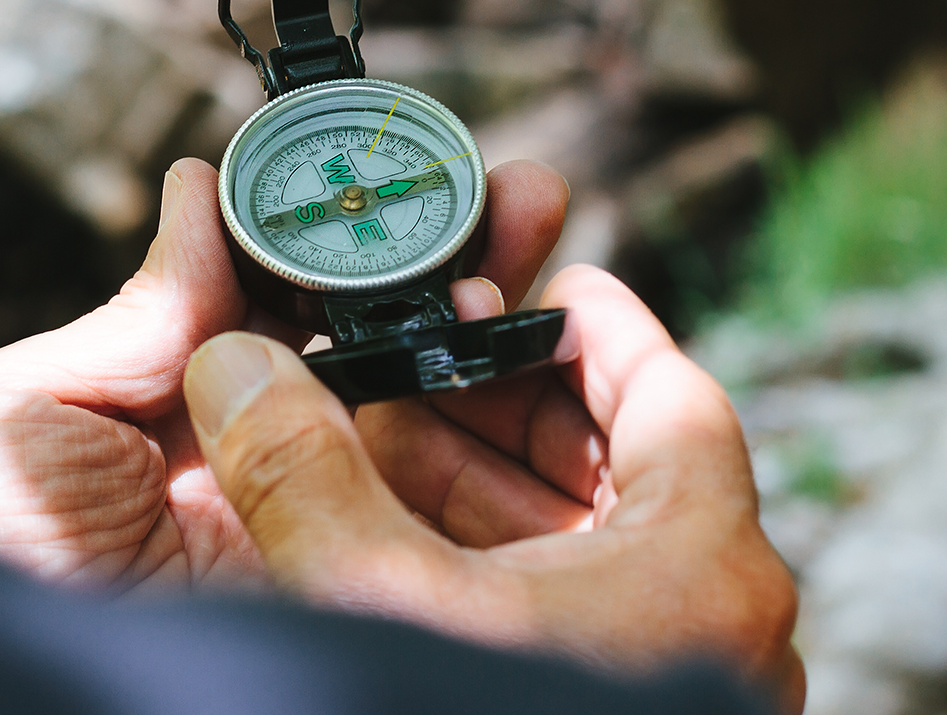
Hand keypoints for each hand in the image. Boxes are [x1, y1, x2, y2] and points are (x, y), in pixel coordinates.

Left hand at [0, 157, 568, 592]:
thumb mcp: (26, 413)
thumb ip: (132, 317)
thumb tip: (198, 188)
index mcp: (186, 393)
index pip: (289, 292)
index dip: (351, 229)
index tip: (407, 170)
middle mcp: (264, 446)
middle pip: (376, 334)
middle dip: (449, 257)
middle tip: (515, 191)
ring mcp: (312, 510)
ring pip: (422, 406)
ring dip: (483, 318)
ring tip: (533, 236)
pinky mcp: (344, 571)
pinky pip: (427, 502)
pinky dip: (485, 434)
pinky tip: (517, 352)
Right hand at [181, 265, 803, 711]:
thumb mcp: (370, 594)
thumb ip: (303, 470)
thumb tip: (236, 360)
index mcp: (706, 571)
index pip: (672, 395)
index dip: (600, 324)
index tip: (543, 276)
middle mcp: (710, 622)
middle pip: (623, 461)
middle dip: (508, 399)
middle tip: (424, 343)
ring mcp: (663, 676)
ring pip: (587, 540)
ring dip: (483, 478)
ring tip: (378, 424)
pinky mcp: (611, 711)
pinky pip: (564, 606)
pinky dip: (488, 556)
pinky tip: (391, 526)